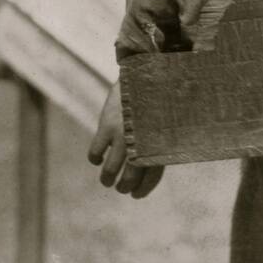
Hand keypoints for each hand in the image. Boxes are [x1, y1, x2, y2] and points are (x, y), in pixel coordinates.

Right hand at [87, 81, 163, 198]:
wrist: (147, 66)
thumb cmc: (159, 94)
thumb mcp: (167, 115)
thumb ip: (162, 136)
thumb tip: (154, 160)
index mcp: (160, 141)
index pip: (153, 174)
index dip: (144, 188)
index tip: (137, 195)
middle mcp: (142, 142)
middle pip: (132, 175)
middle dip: (125, 186)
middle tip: (121, 188)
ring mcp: (123, 134)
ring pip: (111, 168)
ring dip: (108, 178)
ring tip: (107, 181)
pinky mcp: (107, 125)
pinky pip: (96, 151)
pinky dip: (95, 159)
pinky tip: (97, 159)